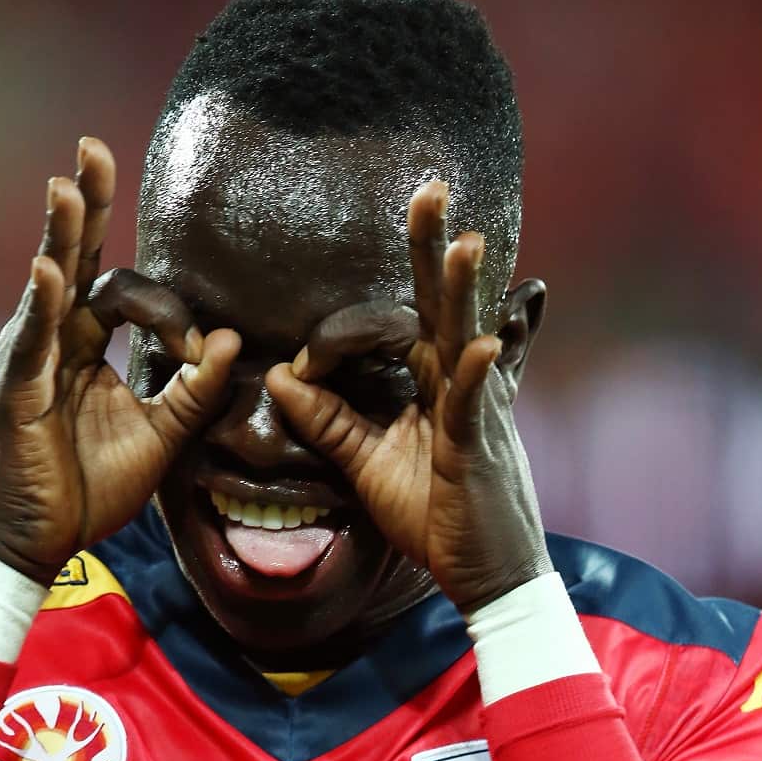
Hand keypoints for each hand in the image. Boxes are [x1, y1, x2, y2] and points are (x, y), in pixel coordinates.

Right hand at [0, 138, 239, 584]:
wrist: (42, 543)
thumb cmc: (92, 486)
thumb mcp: (162, 436)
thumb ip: (194, 391)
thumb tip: (227, 339)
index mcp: (87, 346)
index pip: (117, 288)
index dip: (165, 305)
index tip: (195, 345)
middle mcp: (55, 341)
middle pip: (74, 259)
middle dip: (86, 205)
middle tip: (93, 147)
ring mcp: (29, 360)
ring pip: (48, 285)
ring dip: (61, 234)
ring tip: (69, 184)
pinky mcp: (15, 390)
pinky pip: (33, 339)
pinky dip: (42, 303)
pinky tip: (51, 269)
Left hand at [266, 180, 551, 611]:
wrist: (484, 574)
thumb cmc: (434, 515)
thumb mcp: (367, 462)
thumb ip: (327, 418)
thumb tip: (277, 376)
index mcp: (434, 381)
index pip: (410, 315)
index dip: (392, 282)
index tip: (370, 265)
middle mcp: (460, 383)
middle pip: (444, 305)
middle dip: (436, 248)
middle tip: (431, 187)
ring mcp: (477, 412)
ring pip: (467, 340)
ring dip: (464, 293)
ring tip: (464, 240)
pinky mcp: (480, 450)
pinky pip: (478, 407)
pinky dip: (479, 376)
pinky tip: (479, 346)